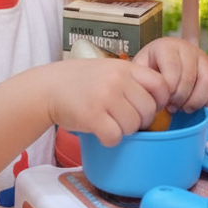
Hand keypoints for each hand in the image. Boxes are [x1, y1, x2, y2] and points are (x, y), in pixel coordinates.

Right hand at [46, 58, 169, 146]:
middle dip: (141, 121)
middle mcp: (117, 80)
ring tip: (110, 124)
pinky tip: (101, 133)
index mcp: (124, 68)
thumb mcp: (108, 69)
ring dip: (124, 131)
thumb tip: (157, 102)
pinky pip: (115, 137)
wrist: (47, 88)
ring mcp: (104, 97)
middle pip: (148, 110)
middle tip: (125, 120)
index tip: (149, 107)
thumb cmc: (80, 81)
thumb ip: (130, 80)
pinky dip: (109, 140)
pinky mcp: (92, 116)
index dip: (160, 101)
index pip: (160, 84)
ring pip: (133, 126)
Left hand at [133, 38, 207, 114]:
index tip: (162, 101)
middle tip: (172, 107)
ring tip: (184, 107)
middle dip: (181, 99)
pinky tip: (198, 104)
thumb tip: (151, 99)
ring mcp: (204, 57)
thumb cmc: (150, 70)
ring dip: (196, 101)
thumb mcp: (140, 71)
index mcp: (166, 47)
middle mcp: (188, 48)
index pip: (173, 70)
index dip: (169, 91)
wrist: (161, 62)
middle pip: (190, 78)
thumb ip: (144, 82)